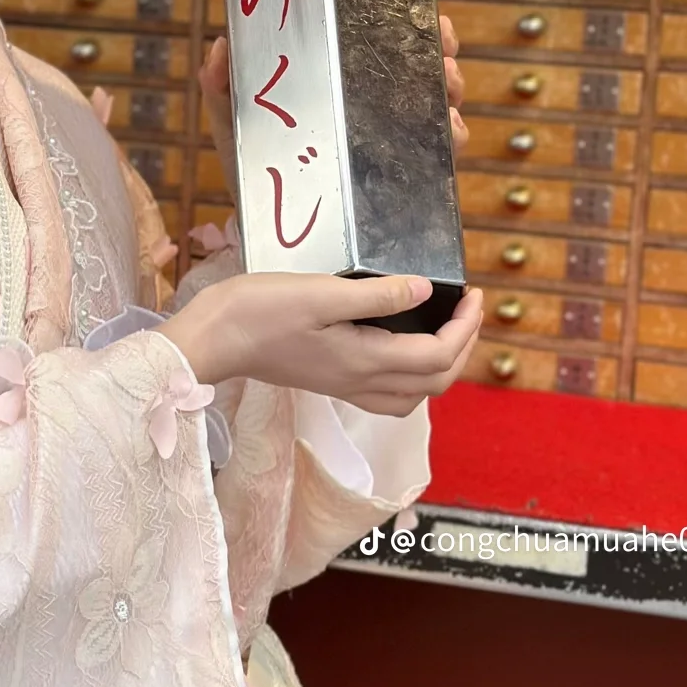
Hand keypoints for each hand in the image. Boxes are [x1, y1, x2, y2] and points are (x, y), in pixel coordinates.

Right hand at [159, 272, 482, 415]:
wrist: (214, 338)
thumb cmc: (260, 310)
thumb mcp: (320, 293)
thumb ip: (376, 295)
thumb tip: (425, 291)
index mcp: (365, 361)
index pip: (438, 356)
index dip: (465, 327)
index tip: (472, 292)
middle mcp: (361, 382)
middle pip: (435, 382)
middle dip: (463, 346)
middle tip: (467, 307)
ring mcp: (345, 386)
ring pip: (415, 395)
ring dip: (441, 366)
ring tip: (445, 328)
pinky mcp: (330, 381)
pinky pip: (389, 394)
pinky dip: (412, 376)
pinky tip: (403, 349)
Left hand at [199, 13, 468, 190]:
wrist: (266, 230)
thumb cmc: (251, 165)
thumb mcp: (233, 120)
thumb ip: (221, 85)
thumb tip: (220, 45)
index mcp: (339, 85)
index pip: (383, 47)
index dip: (413, 28)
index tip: (432, 20)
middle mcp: (373, 110)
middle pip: (422, 71)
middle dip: (442, 55)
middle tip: (443, 52)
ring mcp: (393, 143)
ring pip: (439, 107)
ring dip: (451, 90)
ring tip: (447, 85)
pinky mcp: (404, 180)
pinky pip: (441, 154)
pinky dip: (453, 137)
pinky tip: (449, 129)